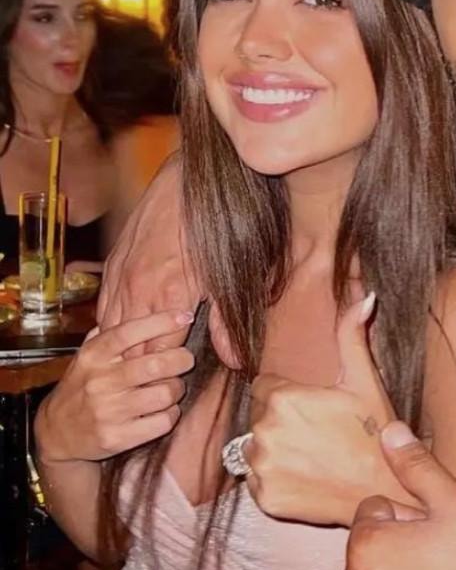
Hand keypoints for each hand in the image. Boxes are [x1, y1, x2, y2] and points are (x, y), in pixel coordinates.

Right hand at [36, 309, 195, 463]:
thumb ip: (109, 335)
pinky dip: (171, 414)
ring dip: (177, 389)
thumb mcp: (86, 358)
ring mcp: (108, 411)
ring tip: (171, 387)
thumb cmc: (81, 388)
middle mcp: (100, 381)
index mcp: (93, 356)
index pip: (128, 332)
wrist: (57, 433)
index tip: (184, 316)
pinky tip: (162, 410)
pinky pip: (164, 421)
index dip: (160, 322)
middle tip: (185, 359)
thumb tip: (142, 307)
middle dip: (182, 359)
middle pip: (157, 363)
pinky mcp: (118, 437)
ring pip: (166, 393)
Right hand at [97, 155, 236, 366]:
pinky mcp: (112, 267)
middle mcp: (137, 291)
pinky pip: (105, 308)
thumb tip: (236, 361)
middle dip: (146, 367)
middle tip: (162, 378)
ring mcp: (121, 279)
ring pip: (115, 330)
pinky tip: (125, 337)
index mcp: (168, 297)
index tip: (180, 381)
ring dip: (127, 349)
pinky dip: (114, 326)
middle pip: (133, 348)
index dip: (169, 372)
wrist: (182, 187)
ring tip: (141, 365)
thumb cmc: (211, 233)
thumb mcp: (228, 280)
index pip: (159, 355)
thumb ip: (227, 323)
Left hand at [245, 293, 397, 526]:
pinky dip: (275, 480)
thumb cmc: (377, 435)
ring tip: (312, 457)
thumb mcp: (366, 382)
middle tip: (318, 435)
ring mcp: (261, 468)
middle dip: (282, 423)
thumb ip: (352, 336)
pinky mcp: (263, 498)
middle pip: (258, 418)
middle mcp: (264, 432)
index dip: (289, 397)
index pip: (263, 388)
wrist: (386, 492)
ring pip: (253, 449)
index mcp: (282, 399)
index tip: (314, 410)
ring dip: (275, 451)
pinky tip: (306, 478)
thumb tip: (363, 296)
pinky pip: (256, 481)